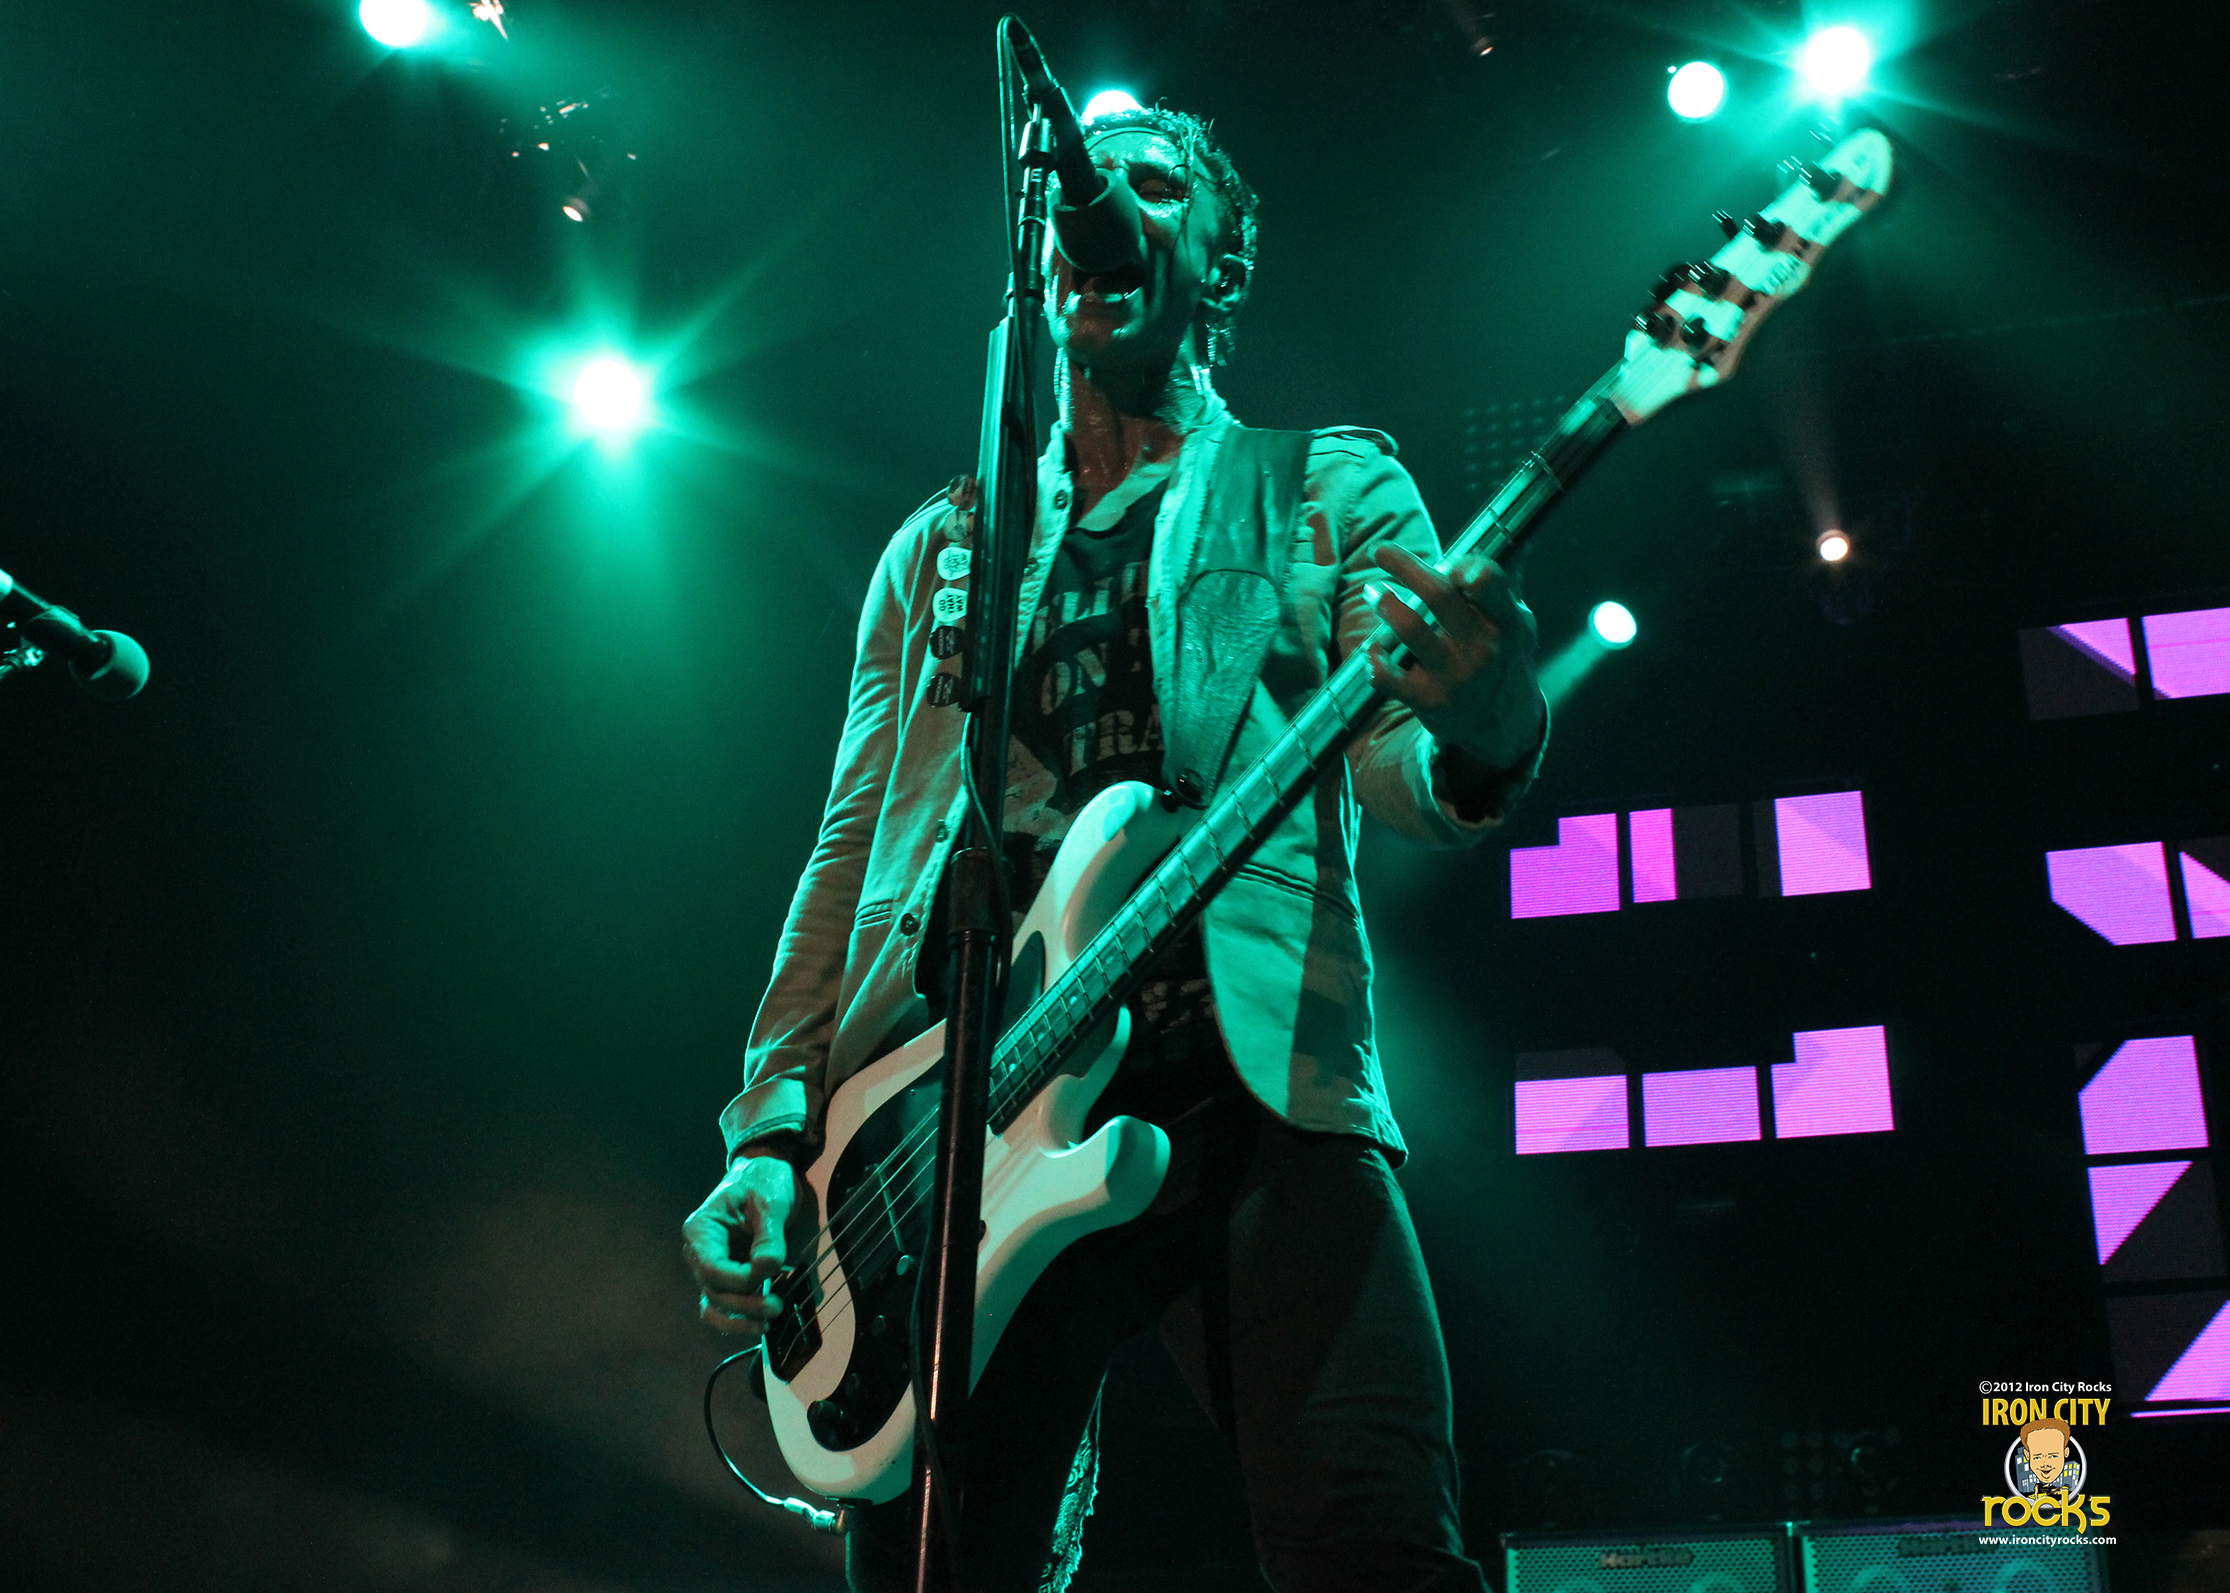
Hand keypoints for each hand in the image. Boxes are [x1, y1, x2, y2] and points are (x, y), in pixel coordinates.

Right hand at [682, 1155, 797, 1337]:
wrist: (764, 1175)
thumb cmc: (763, 1182)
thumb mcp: (770, 1203)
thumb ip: (768, 1236)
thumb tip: (767, 1266)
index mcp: (701, 1230)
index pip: (711, 1268)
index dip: (739, 1280)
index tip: (770, 1273)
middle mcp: (698, 1252)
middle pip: (713, 1290)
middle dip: (744, 1304)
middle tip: (776, 1306)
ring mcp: (710, 1266)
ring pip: (715, 1304)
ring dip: (739, 1318)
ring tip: (766, 1324)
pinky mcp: (725, 1275)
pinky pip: (723, 1304)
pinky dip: (737, 1318)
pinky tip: (759, 1324)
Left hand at [1364, 545, 1543, 770]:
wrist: (1503, 724)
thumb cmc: (1503, 659)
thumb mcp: (1516, 623)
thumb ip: (1502, 585)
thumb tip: (1511, 538)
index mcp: (1507, 622)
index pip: (1490, 583)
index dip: (1470, 568)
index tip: (1451, 564)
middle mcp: (1482, 648)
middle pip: (1439, 596)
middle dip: (1405, 566)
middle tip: (1380, 550)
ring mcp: (1454, 675)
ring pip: (1409, 630)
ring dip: (1385, 604)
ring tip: (1373, 591)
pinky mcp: (1428, 700)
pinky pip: (1388, 676)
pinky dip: (1374, 659)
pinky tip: (1373, 649)